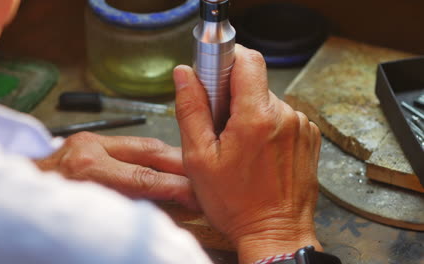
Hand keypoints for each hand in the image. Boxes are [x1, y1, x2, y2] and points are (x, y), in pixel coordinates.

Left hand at [34, 132, 197, 209]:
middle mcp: (87, 148)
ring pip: (141, 142)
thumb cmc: (50, 210)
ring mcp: (87, 139)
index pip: (144, 177)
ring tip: (190, 167)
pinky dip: (149, 154)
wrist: (17, 197)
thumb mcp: (95, 213)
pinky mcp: (87, 138)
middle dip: (179, 162)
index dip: (176, 187)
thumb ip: (136, 206)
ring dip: (168, 156)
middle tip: (203, 171)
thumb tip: (174, 209)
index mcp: (87, 171)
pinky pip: (128, 144)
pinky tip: (164, 162)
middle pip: (148, 149)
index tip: (197, 195)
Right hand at [174, 45, 321, 262]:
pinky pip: (282, 119)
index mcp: (257, 117)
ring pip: (266, 102)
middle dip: (232, 97)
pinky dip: (267, 128)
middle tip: (219, 129)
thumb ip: (191, 110)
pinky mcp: (308, 138)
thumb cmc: (237, 204)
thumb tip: (185, 74)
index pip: (247, 59)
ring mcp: (301, 127)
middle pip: (254, 83)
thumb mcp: (200, 159)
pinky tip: (257, 154)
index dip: (227, 60)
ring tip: (240, 148)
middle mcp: (285, 116)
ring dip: (249, 115)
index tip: (213, 77)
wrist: (275, 234)